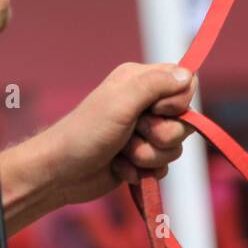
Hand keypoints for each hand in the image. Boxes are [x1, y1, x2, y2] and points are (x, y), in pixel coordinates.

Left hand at [42, 63, 197, 204]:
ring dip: (148, 156)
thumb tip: (188, 74)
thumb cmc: (85, 132)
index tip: (156, 110)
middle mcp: (145, 104)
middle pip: (184, 120)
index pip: (186, 83)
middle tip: (133, 133)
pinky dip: (141, 171)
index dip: (178, 102)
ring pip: (174, 147)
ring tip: (123, 153)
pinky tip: (119, 167)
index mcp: (141, 81)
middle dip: (161, 135)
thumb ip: (156, 84)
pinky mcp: (140, 158)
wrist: (59, 174)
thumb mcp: (122, 102)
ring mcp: (144, 133)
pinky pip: (162, 168)